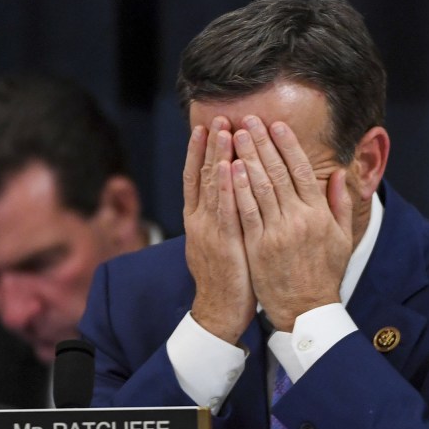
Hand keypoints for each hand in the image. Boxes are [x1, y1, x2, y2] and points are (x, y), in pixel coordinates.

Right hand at [182, 117, 255, 343]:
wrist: (219, 311)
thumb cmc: (228, 278)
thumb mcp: (222, 242)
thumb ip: (224, 217)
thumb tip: (232, 195)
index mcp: (198, 220)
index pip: (196, 178)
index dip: (199, 152)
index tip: (206, 127)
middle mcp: (199, 221)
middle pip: (202, 175)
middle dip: (209, 146)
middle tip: (216, 117)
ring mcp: (208, 231)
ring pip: (211, 187)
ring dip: (216, 157)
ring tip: (222, 130)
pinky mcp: (223, 243)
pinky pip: (225, 210)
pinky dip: (226, 187)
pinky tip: (230, 166)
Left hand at [230, 117, 353, 331]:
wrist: (306, 310)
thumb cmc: (324, 274)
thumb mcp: (342, 239)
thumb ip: (340, 204)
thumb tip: (340, 173)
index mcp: (319, 213)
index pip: (301, 170)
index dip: (287, 145)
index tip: (276, 124)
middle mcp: (299, 218)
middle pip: (277, 172)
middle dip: (262, 143)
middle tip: (248, 120)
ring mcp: (277, 232)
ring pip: (260, 187)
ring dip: (247, 158)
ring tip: (235, 136)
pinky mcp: (259, 246)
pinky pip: (247, 212)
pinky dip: (238, 188)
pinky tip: (231, 169)